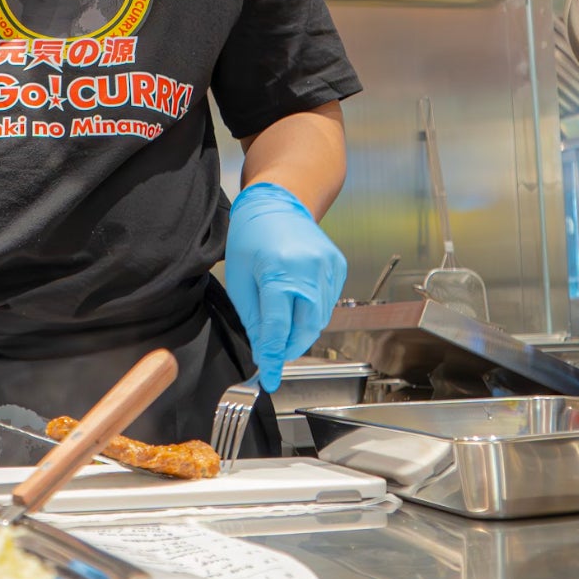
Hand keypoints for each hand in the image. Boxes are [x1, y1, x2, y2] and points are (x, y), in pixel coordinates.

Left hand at [223, 182, 347, 391]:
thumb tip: (264, 349)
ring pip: (319, 319)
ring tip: (282, 328)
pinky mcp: (338, 266)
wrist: (278, 201)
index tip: (268, 377)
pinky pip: (328, 303)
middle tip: (274, 357)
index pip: (278, 329)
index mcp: (280, 272)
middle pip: (306, 329)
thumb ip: (254, 318)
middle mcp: (310, 270)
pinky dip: (313, 313)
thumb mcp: (240, 279)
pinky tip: (298, 304)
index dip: (273, 357)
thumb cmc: (252, 235)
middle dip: (290, 349)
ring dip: (301, 331)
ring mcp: (328, 268)